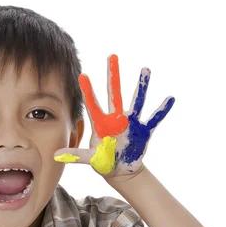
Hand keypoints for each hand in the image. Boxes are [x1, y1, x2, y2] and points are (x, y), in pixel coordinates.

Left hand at [54, 54, 174, 179]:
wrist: (121, 170)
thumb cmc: (103, 162)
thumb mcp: (89, 159)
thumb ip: (74, 155)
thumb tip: (55, 155)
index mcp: (101, 123)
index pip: (92, 104)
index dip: (87, 91)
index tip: (82, 75)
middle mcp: (116, 118)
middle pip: (114, 93)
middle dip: (113, 75)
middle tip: (112, 56)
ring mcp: (131, 122)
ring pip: (136, 100)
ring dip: (141, 86)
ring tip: (145, 69)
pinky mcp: (144, 130)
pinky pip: (155, 118)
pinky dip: (162, 109)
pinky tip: (170, 98)